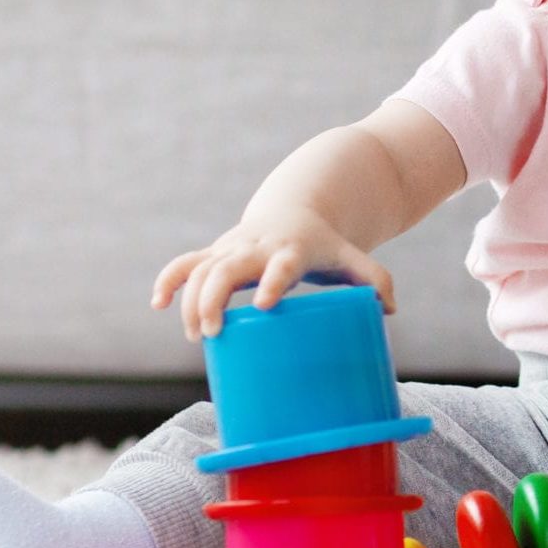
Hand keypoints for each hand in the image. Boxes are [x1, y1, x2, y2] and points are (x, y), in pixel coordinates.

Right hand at [151, 208, 394, 341]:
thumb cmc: (325, 245)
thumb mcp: (352, 258)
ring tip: (197, 335)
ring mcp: (232, 249)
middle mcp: (256, 248)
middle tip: (212, 333)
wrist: (296, 212)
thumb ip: (376, 280)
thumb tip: (389, 309)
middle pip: (227, 268)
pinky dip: (168, 280)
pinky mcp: (216, 253)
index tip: (265, 306)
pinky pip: (185, 264)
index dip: (273, 282)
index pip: (281, 265)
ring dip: (191, 301)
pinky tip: (158, 304)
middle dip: (214, 298)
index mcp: (290, 249)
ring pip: (201, 269)